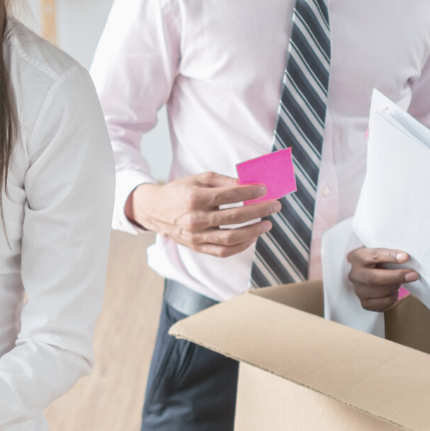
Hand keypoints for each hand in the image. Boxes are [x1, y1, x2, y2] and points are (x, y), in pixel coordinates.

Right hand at [128, 173, 280, 257]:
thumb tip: (247, 184)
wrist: (155, 210)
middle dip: (259, 210)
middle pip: (235, 217)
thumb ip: (223, 181)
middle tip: (274, 206)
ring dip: (254, 231)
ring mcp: (196, 236)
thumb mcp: (198, 179)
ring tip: (267, 224)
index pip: (229, 195)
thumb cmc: (179, 191)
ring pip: (231, 237)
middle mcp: (195, 218)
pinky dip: (240, 246)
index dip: (250, 192)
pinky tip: (252, 237)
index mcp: (195, 197)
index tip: (264, 190)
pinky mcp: (197, 247)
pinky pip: (223, 251)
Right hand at [347, 246, 418, 312]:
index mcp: (358, 257)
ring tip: (398, 283)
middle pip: (373, 278)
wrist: (367, 274)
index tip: (405, 257)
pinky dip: (394, 299)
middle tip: (413, 275)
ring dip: (395, 288)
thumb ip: (390, 253)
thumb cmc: (378, 261)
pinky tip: (394, 292)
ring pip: (381, 292)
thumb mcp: (380, 252)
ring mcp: (359, 291)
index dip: (390, 256)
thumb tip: (405, 258)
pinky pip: (384, 304)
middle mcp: (355, 275)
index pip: (373, 256)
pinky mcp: (365, 303)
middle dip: (396, 277)